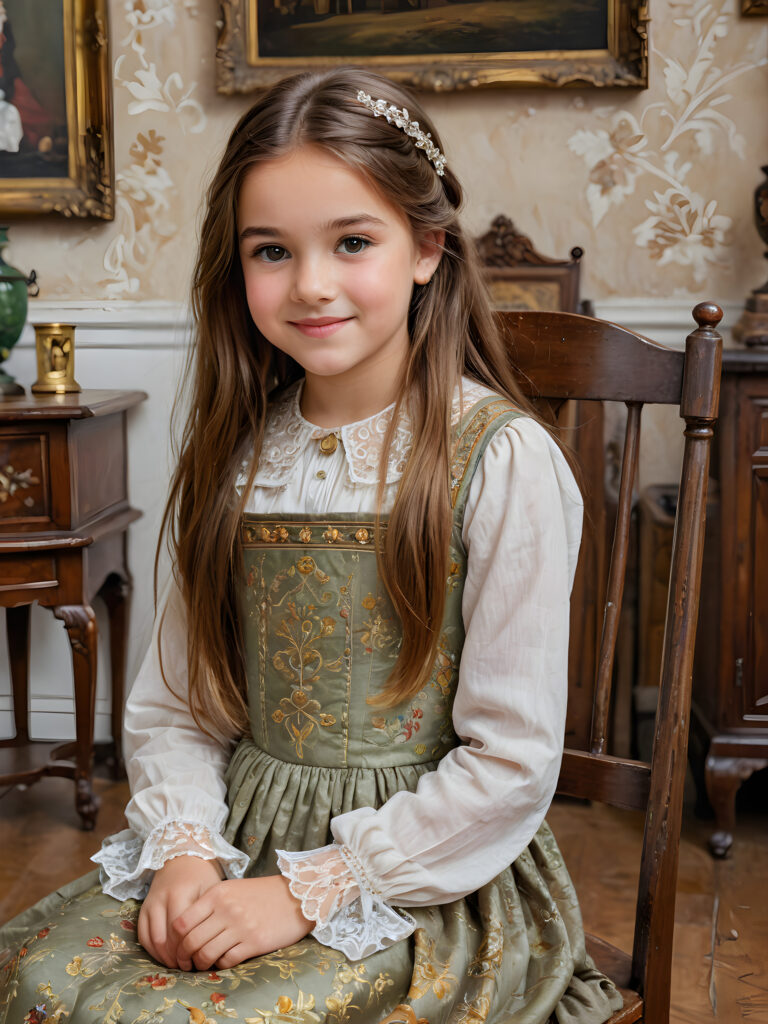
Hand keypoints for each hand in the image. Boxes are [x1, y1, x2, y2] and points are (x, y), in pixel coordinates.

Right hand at [138, 856, 222, 970]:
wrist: (181, 857)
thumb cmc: (201, 876)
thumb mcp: (211, 890)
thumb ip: (209, 915)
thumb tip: (213, 946)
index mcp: (181, 893)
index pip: (181, 930)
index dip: (189, 949)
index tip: (199, 960)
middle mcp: (161, 899)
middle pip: (165, 938)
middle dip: (176, 957)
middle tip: (188, 967)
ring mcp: (150, 904)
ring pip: (152, 940)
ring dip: (164, 957)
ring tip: (178, 964)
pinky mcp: (143, 909)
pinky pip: (143, 936)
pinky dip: (152, 950)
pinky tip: (165, 956)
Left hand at [173, 875, 312, 969]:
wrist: (297, 895)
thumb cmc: (262, 893)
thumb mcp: (233, 889)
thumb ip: (210, 904)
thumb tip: (186, 929)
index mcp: (217, 894)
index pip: (182, 921)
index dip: (175, 939)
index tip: (177, 947)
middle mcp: (226, 909)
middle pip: (191, 941)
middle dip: (184, 957)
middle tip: (185, 962)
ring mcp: (240, 926)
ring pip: (206, 953)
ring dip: (201, 964)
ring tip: (203, 964)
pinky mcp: (254, 942)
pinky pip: (227, 960)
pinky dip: (221, 965)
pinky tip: (223, 960)